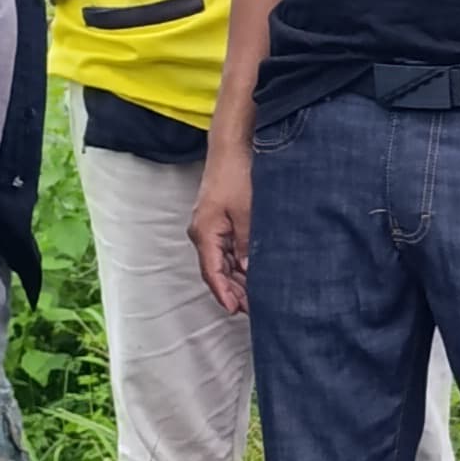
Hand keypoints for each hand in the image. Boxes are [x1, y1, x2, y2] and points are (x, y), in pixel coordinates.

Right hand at [191, 147, 252, 315]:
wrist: (231, 150)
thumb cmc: (236, 176)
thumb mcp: (247, 212)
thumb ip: (248, 243)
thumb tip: (250, 270)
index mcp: (205, 233)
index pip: (212, 272)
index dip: (224, 293)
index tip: (236, 310)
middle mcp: (203, 234)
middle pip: (216, 272)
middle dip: (234, 292)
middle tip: (254, 310)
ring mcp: (210, 230)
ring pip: (222, 263)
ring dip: (237, 280)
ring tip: (256, 298)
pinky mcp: (219, 224)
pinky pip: (227, 251)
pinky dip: (238, 264)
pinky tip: (253, 274)